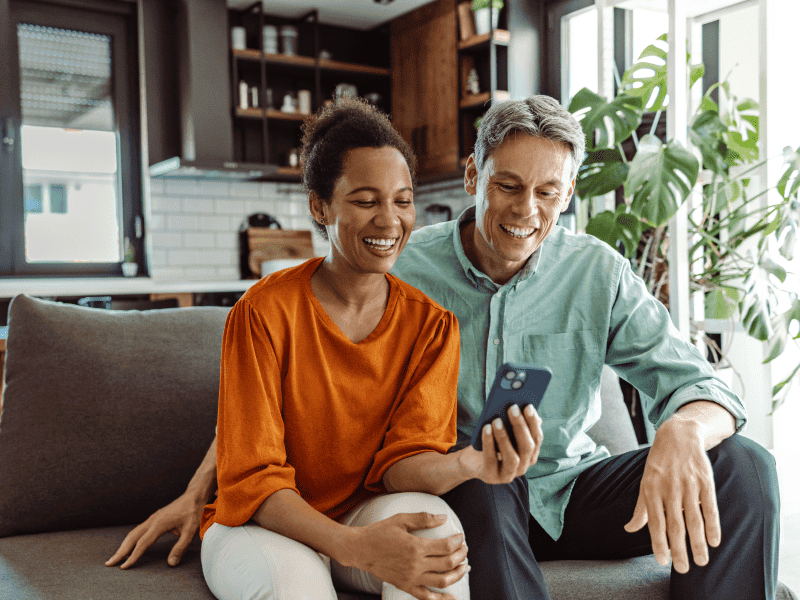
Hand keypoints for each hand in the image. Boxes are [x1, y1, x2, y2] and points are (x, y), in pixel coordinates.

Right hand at [105, 492, 204, 568]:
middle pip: (132, 537)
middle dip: (120, 551)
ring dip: (123, 545)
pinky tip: (129, 546)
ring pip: (133, 533)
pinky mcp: (154, 518)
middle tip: (109, 563)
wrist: (193, 497)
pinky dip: (130, 539)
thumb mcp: (190, 532)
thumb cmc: (193, 513)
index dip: (133, 556)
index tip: (124, 566)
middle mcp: (152, 520)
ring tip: (116, 557)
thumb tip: (171, 563)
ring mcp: (152, 518)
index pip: (142, 543)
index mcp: (159, 524)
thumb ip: (180, 548)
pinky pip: (138, 530)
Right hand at [349, 512, 468, 599]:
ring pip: (442, 581)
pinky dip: (441, 599)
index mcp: (416, 546)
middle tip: (464, 549)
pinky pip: (426, 596)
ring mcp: (411, 578)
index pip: (446, 546)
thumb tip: (444, 518)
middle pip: (447, 563)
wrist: (360, 549)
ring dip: (457, 574)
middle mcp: (416, 564)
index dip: (457, 542)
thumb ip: (423, 518)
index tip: (460, 537)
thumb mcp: (401, 519)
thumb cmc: (380, 532)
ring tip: (463, 567)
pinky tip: (452, 597)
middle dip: (461, 556)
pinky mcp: (405, 586)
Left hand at [458, 404, 542, 483]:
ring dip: (504, 437)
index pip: (537, 439)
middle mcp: (523, 467)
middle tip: (512, 408)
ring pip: (512, 458)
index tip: (528, 406)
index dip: (533, 423)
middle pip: (527, 447)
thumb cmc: (491, 442)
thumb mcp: (503, 431)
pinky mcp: (492, 477)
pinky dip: (489, 443)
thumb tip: (523, 408)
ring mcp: (508, 475)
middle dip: (520, 426)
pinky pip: (491, 460)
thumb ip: (514, 423)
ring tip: (496, 420)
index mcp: (529, 455)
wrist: (471, 461)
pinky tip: (486, 428)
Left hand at [624, 418, 720, 572]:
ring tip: (701, 561)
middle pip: (675, 525)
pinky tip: (714, 541)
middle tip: (683, 569)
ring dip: (698, 542)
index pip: (654, 522)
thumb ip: (640, 508)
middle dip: (679, 549)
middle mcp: (669, 488)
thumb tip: (629, 529)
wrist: (679, 435)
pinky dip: (713, 525)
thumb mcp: (645, 482)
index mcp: (651, 490)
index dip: (658, 543)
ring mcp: (688, 485)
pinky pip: (710, 507)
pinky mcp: (705, 481)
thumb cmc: (659, 463)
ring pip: (694, 519)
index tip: (663, 562)